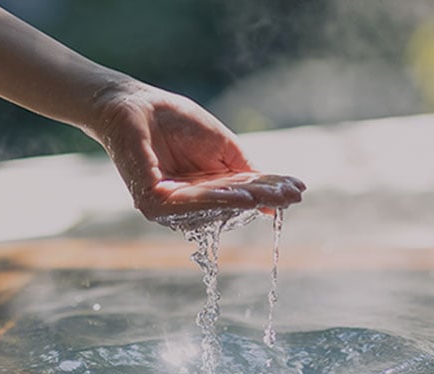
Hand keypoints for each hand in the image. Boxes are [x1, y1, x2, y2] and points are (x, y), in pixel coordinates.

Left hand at [92, 82, 305, 219]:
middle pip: (232, 204)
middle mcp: (189, 203)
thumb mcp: (221, 146)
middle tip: (292, 196)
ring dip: (245, 202)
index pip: (242, 192)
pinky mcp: (151, 202)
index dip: (270, 191)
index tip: (299, 190)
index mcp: (206, 188)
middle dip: (263, 199)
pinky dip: (215, 200)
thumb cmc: (175, 122)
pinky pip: (188, 204)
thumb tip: (275, 195)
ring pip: (213, 207)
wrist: (135, 106)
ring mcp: (169, 206)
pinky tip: (241, 196)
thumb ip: (245, 170)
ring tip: (273, 197)